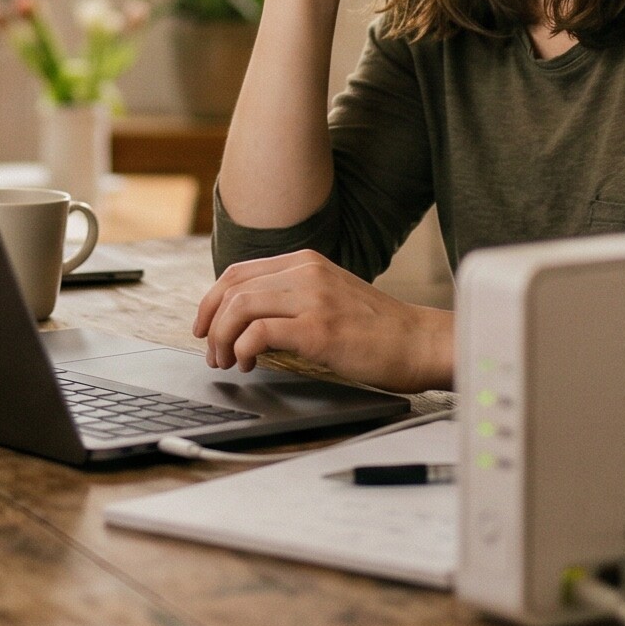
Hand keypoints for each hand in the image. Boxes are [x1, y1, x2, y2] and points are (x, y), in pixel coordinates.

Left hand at [193, 249, 452, 392]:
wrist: (419, 342)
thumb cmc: (377, 329)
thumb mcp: (331, 295)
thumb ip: (293, 296)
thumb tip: (246, 320)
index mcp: (306, 261)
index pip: (237, 272)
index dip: (211, 301)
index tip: (204, 327)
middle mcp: (306, 272)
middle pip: (231, 288)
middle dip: (210, 323)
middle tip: (212, 352)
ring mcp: (313, 298)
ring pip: (239, 307)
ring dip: (222, 339)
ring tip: (227, 362)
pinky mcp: (319, 329)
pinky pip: (259, 333)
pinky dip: (242, 350)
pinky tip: (249, 364)